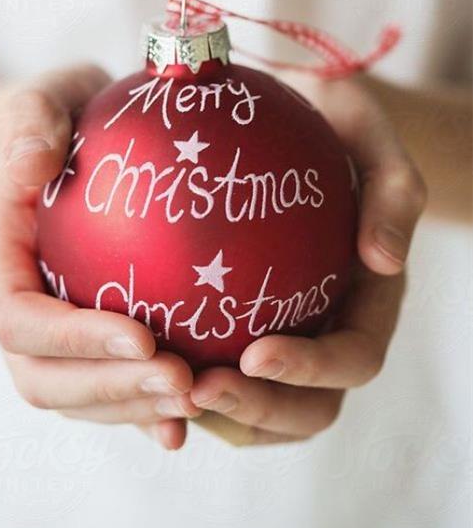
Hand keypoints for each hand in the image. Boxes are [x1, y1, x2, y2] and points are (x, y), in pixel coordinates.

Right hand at [0, 65, 200, 449]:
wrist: (43, 144)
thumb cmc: (40, 122)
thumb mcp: (34, 106)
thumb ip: (29, 126)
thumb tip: (35, 158)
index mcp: (0, 264)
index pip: (22, 321)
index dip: (75, 340)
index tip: (143, 336)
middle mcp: (21, 308)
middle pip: (48, 378)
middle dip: (113, 390)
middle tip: (184, 383)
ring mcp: (52, 326)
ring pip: (80, 392)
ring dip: (136, 407)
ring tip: (200, 400)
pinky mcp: (87, 330)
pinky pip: (112, 379)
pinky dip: (145, 406)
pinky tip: (196, 413)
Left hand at [190, 74, 426, 444]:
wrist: (296, 117)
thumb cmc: (336, 124)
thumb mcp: (372, 137)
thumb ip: (392, 192)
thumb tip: (383, 260)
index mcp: (369, 302)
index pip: (353, 357)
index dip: (311, 370)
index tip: (254, 353)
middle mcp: (329, 329)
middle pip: (308, 405)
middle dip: (257, 409)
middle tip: (196, 388)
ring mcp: (287, 332)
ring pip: (260, 404)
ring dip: (217, 410)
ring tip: (163, 387)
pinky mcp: (242, 322)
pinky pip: (216, 364)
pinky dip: (184, 378)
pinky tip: (136, 359)